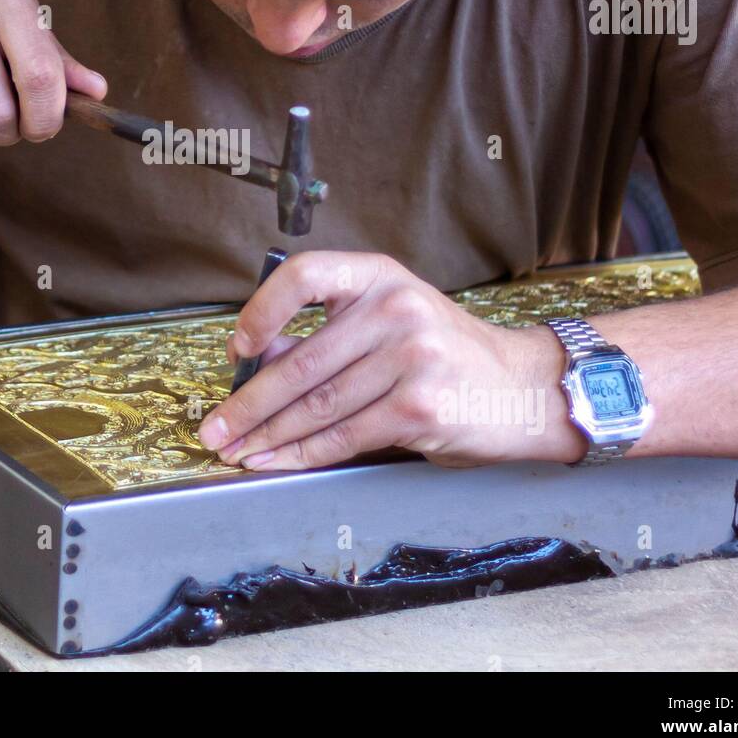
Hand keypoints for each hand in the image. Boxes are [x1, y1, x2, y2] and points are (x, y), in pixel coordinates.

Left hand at [198, 252, 583, 469]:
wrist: (523, 387)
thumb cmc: (445, 355)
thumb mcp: (391, 321)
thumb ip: (331, 336)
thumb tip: (254, 367)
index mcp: (379, 276)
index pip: (304, 275)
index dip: (261, 311)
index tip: (237, 349)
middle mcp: (395, 308)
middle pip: (301, 360)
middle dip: (248, 403)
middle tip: (214, 429)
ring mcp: (412, 358)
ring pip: (317, 405)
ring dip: (268, 436)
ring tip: (237, 452)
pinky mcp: (421, 408)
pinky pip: (344, 436)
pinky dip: (302, 454)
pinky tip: (277, 462)